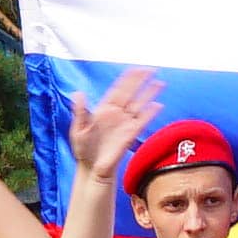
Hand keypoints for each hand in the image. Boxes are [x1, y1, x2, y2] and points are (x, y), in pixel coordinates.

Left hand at [65, 65, 160, 189]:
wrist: (91, 168)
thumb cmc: (83, 150)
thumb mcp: (77, 130)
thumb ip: (79, 112)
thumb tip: (78, 93)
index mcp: (103, 109)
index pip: (118, 90)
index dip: (127, 79)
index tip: (136, 68)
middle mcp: (116, 114)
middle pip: (131, 93)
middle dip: (141, 81)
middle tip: (152, 69)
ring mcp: (125, 124)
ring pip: (140, 105)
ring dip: (149, 94)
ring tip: (160, 83)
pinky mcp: (130, 135)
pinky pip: (142, 121)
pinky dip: (150, 113)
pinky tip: (157, 105)